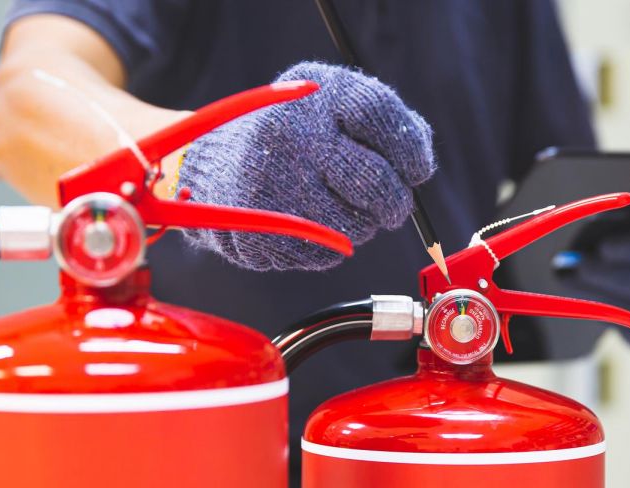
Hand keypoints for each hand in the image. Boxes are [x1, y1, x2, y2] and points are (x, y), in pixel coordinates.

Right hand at [178, 62, 435, 270]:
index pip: (379, 114)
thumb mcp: (329, 103)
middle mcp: (292, 136)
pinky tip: (309, 220)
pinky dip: (328, 244)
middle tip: (393, 206)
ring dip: (363, 225)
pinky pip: (323, 251)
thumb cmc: (290, 133)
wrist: (209, 165)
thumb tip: (420, 161)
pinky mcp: (262, 229)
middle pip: (374, 181)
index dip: (409, 149)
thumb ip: (381, 120)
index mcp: (314, 95)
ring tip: (342, 207)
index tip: (415, 170)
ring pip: (355, 226)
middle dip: (395, 202)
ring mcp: (275, 185)